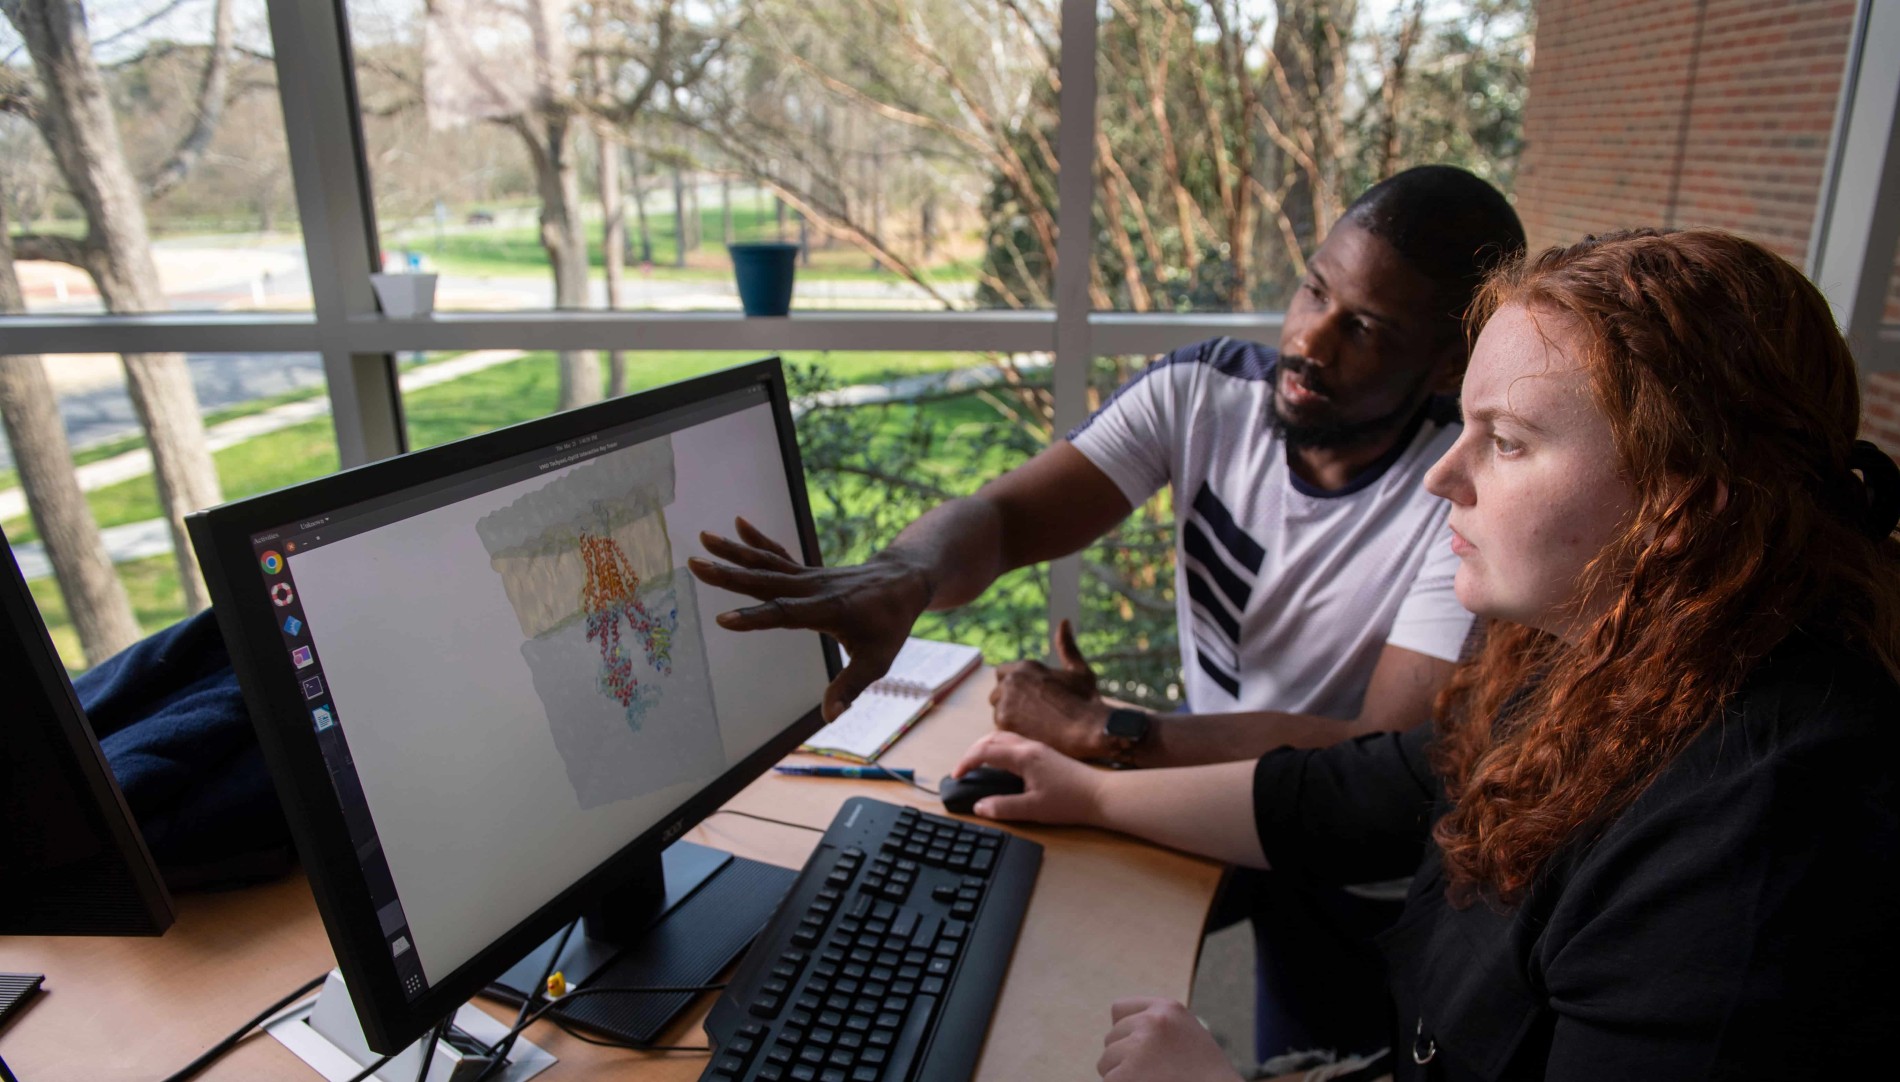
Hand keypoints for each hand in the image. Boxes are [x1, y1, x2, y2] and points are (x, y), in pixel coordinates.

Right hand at [687, 518, 934, 720]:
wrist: (905, 582)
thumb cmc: (890, 624)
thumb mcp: (877, 660)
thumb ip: (850, 686)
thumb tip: (829, 716)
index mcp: (827, 610)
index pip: (785, 614)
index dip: (755, 618)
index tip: (723, 619)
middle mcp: (813, 588)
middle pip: (765, 581)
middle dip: (729, 575)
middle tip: (695, 564)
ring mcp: (809, 577)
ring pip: (767, 563)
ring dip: (734, 551)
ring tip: (704, 537)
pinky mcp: (808, 571)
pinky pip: (779, 554)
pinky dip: (758, 539)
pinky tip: (738, 523)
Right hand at [949, 730, 1105, 824]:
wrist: (1102, 795)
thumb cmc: (1070, 801)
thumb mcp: (1033, 809)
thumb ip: (1003, 807)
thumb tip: (979, 807)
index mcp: (1023, 757)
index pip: (985, 752)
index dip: (966, 762)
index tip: (956, 776)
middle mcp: (1030, 747)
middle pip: (993, 737)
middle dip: (973, 750)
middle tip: (963, 769)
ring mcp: (1039, 749)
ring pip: (1005, 738)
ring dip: (987, 748)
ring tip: (978, 766)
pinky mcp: (1046, 754)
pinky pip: (1015, 744)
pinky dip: (1000, 750)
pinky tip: (1002, 766)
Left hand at [990, 619, 1112, 759]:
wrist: (1087, 729)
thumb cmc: (1086, 700)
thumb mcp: (1078, 670)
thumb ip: (1067, 647)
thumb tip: (1064, 622)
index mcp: (1026, 666)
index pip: (1002, 672)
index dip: (1012, 684)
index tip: (1024, 695)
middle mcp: (1012, 680)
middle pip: (997, 691)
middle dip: (1008, 700)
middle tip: (1028, 712)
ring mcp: (1006, 701)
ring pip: (997, 709)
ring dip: (1009, 715)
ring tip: (1030, 723)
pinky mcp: (1005, 721)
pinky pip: (999, 725)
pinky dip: (1011, 729)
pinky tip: (1029, 732)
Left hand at [1097, 998, 1240, 1081]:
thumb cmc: (1205, 1075)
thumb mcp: (1186, 1034)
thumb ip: (1158, 1026)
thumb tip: (1118, 1034)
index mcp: (1167, 1008)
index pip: (1119, 1010)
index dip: (1125, 1033)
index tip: (1140, 1050)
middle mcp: (1151, 1021)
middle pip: (1111, 1038)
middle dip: (1123, 1057)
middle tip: (1152, 1073)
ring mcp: (1139, 1047)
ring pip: (1106, 1061)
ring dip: (1120, 1075)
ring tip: (1151, 1080)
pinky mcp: (1127, 1074)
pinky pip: (1109, 1080)